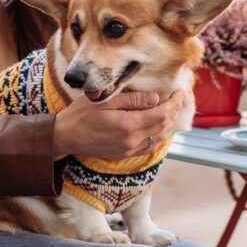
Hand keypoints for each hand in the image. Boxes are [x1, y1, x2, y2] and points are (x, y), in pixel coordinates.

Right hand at [53, 90, 185, 160]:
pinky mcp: (124, 154)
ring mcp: (129, 150)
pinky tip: (160, 127)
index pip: (162, 114)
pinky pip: (149, 146)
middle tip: (178, 98)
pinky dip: (159, 135)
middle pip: (163, 126)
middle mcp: (132, 141)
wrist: (65, 136)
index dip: (174, 103)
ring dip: (168, 124)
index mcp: (129, 125)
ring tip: (172, 109)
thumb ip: (134, 100)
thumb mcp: (107, 100)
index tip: (180, 92)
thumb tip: (156, 99)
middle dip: (174, 111)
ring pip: (158, 138)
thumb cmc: (82, 114)